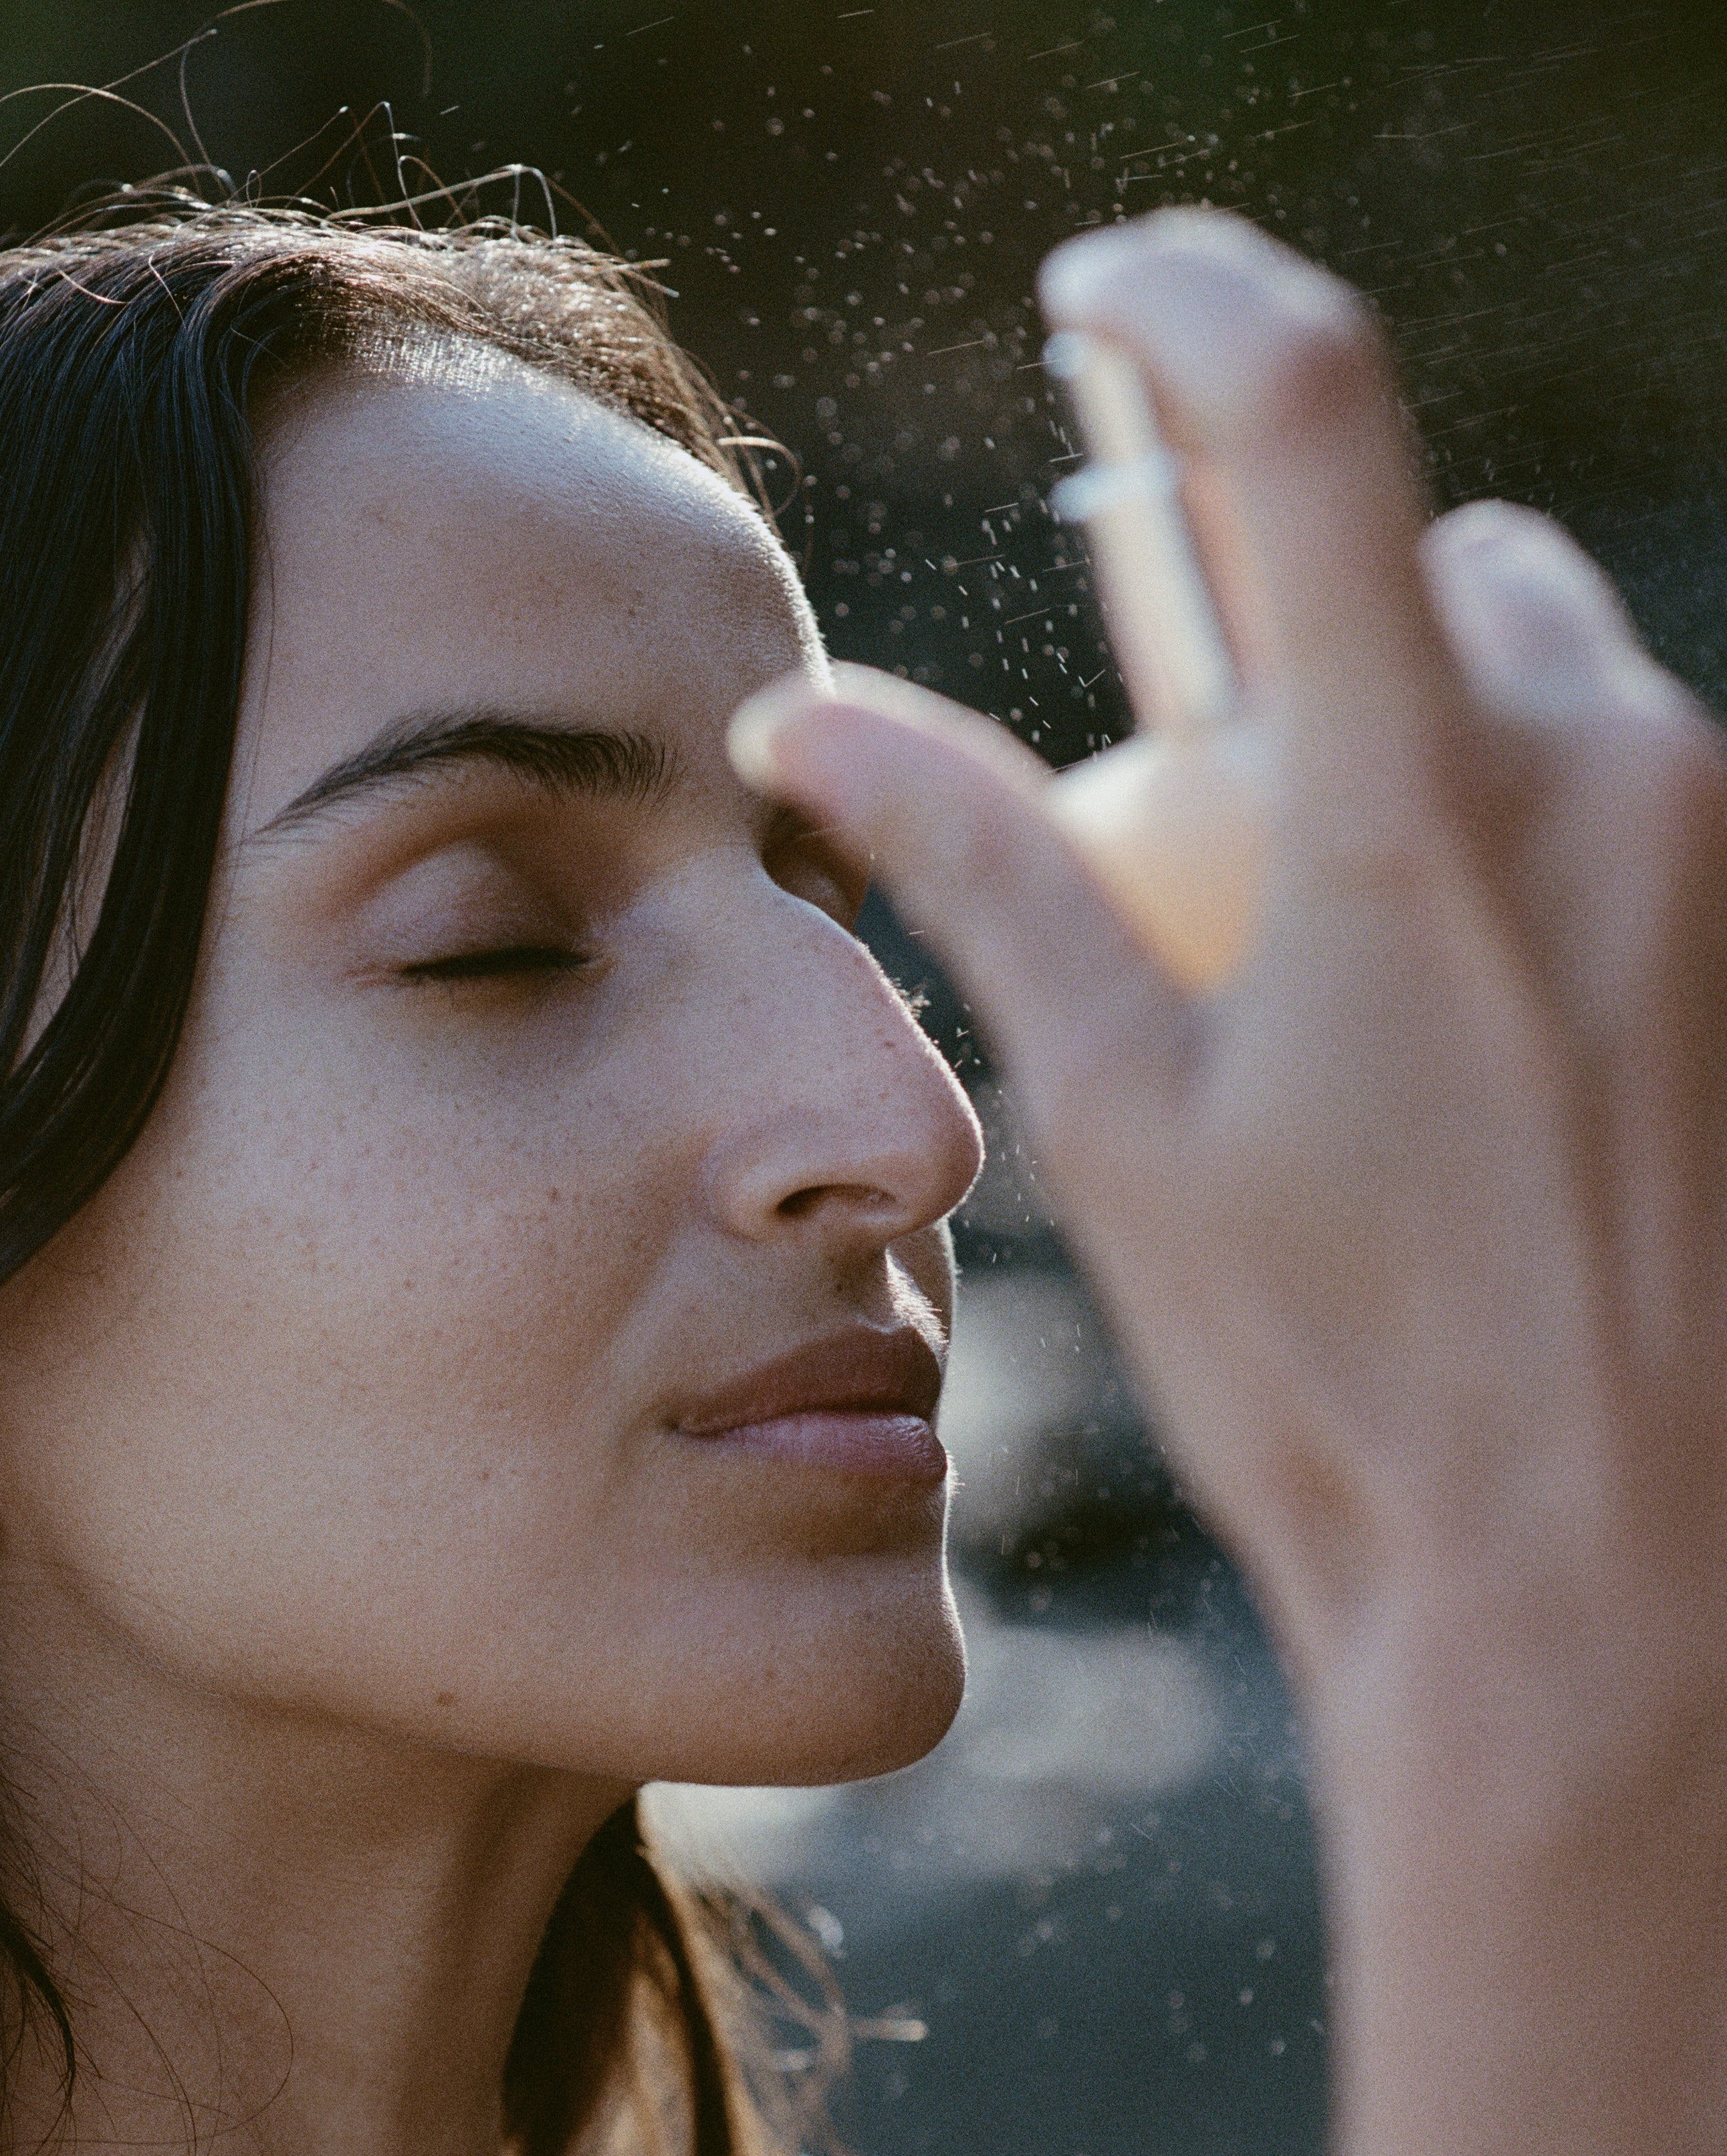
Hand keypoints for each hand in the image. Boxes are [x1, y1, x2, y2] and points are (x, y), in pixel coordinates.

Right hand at [731, 208, 1726, 1752]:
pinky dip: (1514, 836)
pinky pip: (1621, 790)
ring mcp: (1712, 850)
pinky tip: (1454, 1033)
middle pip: (1428, 554)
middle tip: (1193, 789)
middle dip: (1295, 617)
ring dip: (1415, 733)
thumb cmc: (1336, 1376)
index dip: (1184, 298)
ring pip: (1538, 673)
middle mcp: (1608, 774)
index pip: (1302, 411)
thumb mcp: (1122, 1124)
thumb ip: (982, 874)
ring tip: (1330, 959)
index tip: (1107, 287)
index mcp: (1413, 807)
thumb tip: (815, 728)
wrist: (1599, 1571)